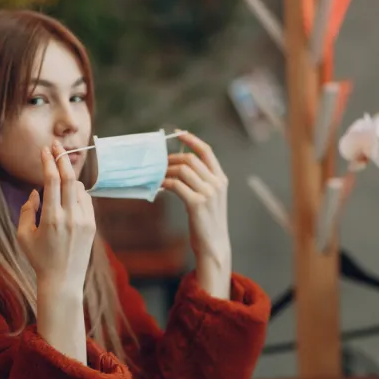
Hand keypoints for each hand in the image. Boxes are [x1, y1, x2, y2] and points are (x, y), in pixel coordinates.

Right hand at [17, 141, 95, 290]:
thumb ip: (27, 210)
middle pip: (69, 178)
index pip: (52, 181)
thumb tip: (36, 192)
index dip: (48, 162)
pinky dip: (76, 194)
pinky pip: (86, 200)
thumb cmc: (38, 258)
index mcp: (51, 219)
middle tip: (56, 145)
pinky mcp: (92, 225)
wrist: (63, 280)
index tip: (44, 150)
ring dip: (68, 180)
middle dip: (62, 158)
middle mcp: (70, 217)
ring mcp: (84, 221)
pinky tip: (68, 197)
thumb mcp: (23, 236)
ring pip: (78, 188)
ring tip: (57, 184)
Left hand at [163, 132, 231, 298]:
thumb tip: (178, 168)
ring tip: (158, 176)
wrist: (214, 246)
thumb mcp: (210, 199)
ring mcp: (208, 193)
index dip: (192, 139)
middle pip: (190, 159)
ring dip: (166, 171)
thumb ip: (201, 182)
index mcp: (221, 179)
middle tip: (159, 164)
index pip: (207, 151)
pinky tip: (159, 187)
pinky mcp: (197, 203)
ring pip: (182, 170)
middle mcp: (217, 183)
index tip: (178, 133)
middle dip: (171, 159)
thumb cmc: (207, 223)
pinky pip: (175, 185)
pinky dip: (165, 183)